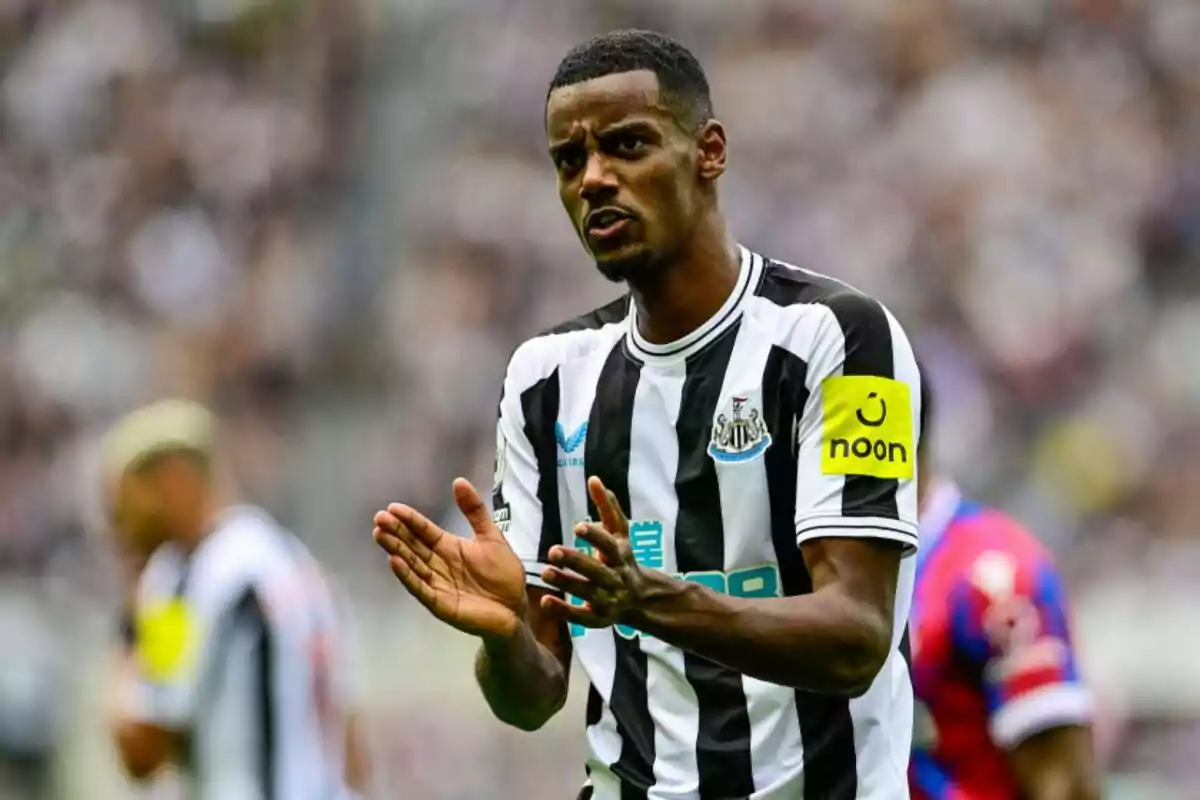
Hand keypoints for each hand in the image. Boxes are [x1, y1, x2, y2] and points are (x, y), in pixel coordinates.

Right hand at [373, 478, 526, 639]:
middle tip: (379, 519)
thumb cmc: (503, 574)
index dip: (409, 519)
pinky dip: (407, 576)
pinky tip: (394, 561)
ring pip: (412, 564)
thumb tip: (458, 481)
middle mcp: (438, 564)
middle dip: (396, 532)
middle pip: (413, 545)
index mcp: (448, 547)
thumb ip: (475, 511)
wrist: (516, 607)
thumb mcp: (491, 537)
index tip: (392, 508)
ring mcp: (436, 584)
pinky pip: (420, 588)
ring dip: (396, 550)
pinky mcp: (440, 603)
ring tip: (381, 535)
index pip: (424, 531)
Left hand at [540, 477, 645, 629]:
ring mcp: (607, 600)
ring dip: (566, 582)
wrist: (639, 598)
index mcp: (620, 554)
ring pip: (586, 592)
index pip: (608, 544)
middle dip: (576, 561)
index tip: (578, 527)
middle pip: (596, 570)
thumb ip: (607, 507)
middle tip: (553, 550)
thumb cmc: (622, 558)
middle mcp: (615, 577)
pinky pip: (580, 616)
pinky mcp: (597, 618)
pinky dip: (564, 611)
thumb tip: (594, 479)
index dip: (595, 536)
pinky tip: (546, 602)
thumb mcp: (619, 532)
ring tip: (545, 573)